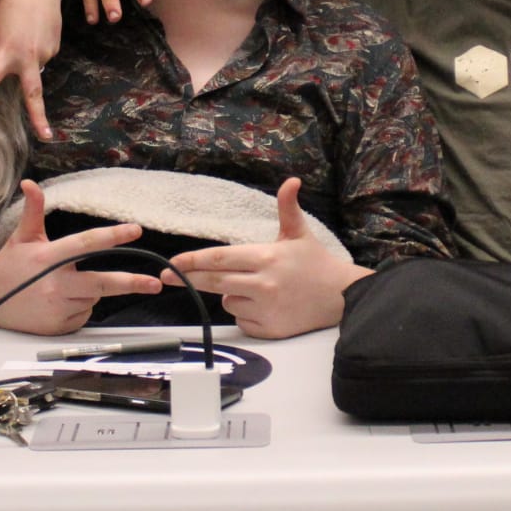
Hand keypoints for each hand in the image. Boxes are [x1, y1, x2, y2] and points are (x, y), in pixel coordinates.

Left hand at [0, 0, 62, 139]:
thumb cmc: (7, 1)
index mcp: (8, 49)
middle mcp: (29, 56)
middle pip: (34, 93)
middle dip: (39, 117)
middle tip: (46, 137)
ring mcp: (45, 52)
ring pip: (31, 66)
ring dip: (25, 57)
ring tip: (21, 28)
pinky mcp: (55, 46)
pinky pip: (40, 54)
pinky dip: (34, 47)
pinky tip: (32, 30)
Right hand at [0, 181, 161, 334]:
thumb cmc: (9, 266)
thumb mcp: (22, 237)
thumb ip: (33, 210)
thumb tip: (30, 183)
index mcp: (48, 258)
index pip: (86, 244)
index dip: (112, 236)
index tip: (135, 230)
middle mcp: (55, 285)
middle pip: (101, 283)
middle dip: (131, 283)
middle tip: (155, 283)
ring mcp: (57, 308)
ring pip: (93, 298)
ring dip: (91, 291)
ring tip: (65, 285)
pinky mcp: (59, 327)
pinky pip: (83, 313)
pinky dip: (80, 306)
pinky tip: (59, 302)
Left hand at [160, 179, 368, 338]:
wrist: (341, 297)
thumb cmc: (315, 263)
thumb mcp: (299, 233)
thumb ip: (287, 207)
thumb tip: (291, 180)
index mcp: (266, 258)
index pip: (220, 259)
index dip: (193, 261)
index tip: (173, 263)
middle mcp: (263, 284)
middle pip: (214, 283)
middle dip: (189, 279)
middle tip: (169, 277)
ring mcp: (266, 309)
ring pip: (228, 303)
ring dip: (230, 295)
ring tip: (254, 287)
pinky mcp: (270, 330)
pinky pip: (242, 322)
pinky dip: (245, 314)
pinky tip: (263, 306)